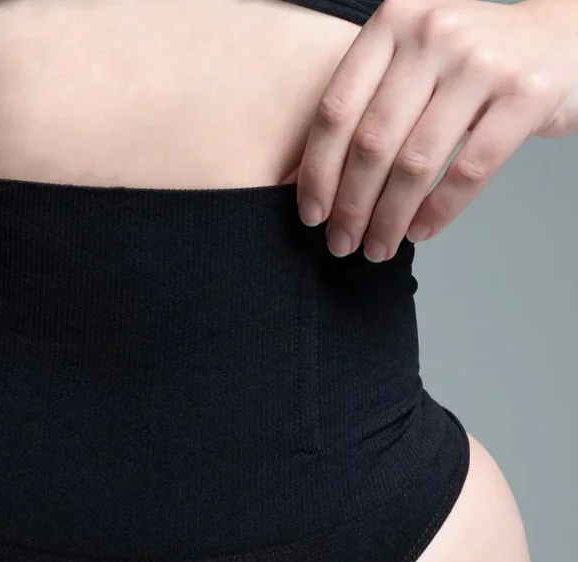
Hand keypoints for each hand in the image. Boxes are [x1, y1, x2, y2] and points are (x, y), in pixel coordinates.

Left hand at [293, 0, 577, 260]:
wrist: (567, 37)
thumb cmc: (472, 63)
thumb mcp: (413, 60)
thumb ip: (366, 104)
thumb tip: (301, 182)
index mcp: (394, 22)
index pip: (336, 110)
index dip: (317, 172)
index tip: (311, 216)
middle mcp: (434, 33)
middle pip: (371, 143)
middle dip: (350, 206)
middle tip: (341, 243)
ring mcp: (483, 61)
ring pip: (415, 163)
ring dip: (390, 219)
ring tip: (378, 247)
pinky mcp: (525, 94)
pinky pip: (467, 171)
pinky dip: (438, 211)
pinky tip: (420, 232)